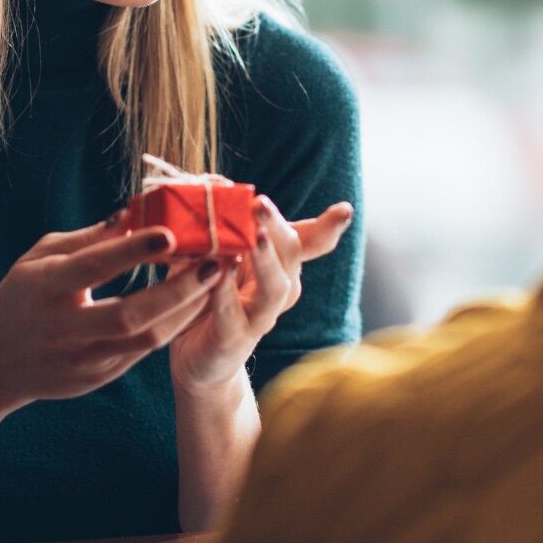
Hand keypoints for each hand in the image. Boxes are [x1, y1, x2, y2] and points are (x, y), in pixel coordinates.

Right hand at [0, 215, 219, 416]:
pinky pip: (143, 354)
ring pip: (145, 341)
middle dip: (178, 290)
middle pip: (129, 315)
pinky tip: (194, 306)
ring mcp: (81, 359)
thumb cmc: (23, 294)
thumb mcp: (41, 258)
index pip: (94, 266)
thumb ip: (88, 239)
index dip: (132, 251)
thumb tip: (133, 213)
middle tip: (214, 264)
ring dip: (186, 311)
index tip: (170, 233)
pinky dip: (171, 328)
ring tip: (215, 282)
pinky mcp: (95, 379)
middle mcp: (64, 328)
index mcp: (46, 287)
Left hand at [169, 196, 353, 395]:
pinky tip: (217, 271)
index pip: (311, 240)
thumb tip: (215, 183)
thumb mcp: (214, 254)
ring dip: (264, 260)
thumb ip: (219, 227)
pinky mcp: (234, 339)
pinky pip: (232, 314)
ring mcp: (261, 316)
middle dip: (279, 227)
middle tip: (260, 203)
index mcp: (281, 264)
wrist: (196, 359)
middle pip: (294, 254)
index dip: (330, 227)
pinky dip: (224, 291)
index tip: (345, 210)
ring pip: (275, 287)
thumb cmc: (208, 296)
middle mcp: (280, 289)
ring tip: (254, 237)